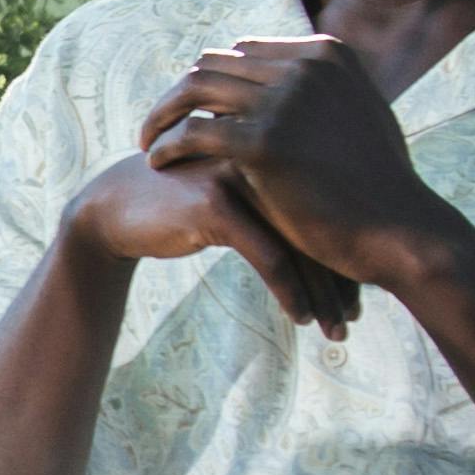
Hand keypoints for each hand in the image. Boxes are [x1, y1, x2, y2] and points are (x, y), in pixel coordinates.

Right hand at [65, 151, 363, 338]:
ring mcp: (241, 173)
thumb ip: (282, 202)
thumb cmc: (184, 204)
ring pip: (301, 241)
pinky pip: (269, 255)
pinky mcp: (216, 201)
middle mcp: (265, 150)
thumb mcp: (241, 195)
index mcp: (278, 144)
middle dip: (343, 278)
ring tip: (336, 331)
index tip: (360, 294)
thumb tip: (343, 240)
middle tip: (356, 318)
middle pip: (322, 220)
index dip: (347, 253)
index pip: (329, 203)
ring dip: (324, 294)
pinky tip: (300, 318)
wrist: (115, 207)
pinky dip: (291, 292)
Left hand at [140, 37, 438, 287]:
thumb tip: (292, 84)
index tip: (191, 107)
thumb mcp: (361, 118)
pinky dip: (168, 144)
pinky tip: (157, 163)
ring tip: (148, 142)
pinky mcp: (265, 141)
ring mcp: (285, 100)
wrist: (401, 231)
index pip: (245, 52)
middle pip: (214, 63)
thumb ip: (325, 94)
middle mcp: (304, 65)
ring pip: (195, 88)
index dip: (213, 80)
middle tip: (159, 124)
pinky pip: (193, 131)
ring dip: (163, 113)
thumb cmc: (381, 187)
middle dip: (181, 92)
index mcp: (326, 53)